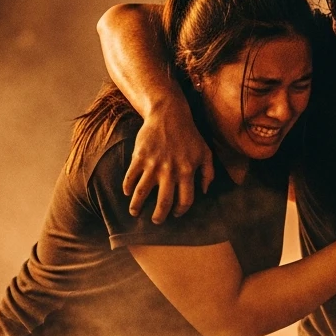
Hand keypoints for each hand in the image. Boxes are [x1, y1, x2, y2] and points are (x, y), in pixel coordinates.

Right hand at [122, 101, 213, 222]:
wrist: (169, 114)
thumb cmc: (190, 135)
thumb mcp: (205, 153)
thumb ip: (208, 174)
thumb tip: (204, 191)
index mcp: (187, 172)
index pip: (185, 200)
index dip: (181, 210)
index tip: (176, 213)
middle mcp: (170, 171)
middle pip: (163, 202)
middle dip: (159, 216)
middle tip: (156, 221)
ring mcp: (153, 164)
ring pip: (142, 193)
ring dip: (137, 206)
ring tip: (135, 212)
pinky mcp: (139, 157)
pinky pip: (130, 177)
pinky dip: (127, 187)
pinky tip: (128, 193)